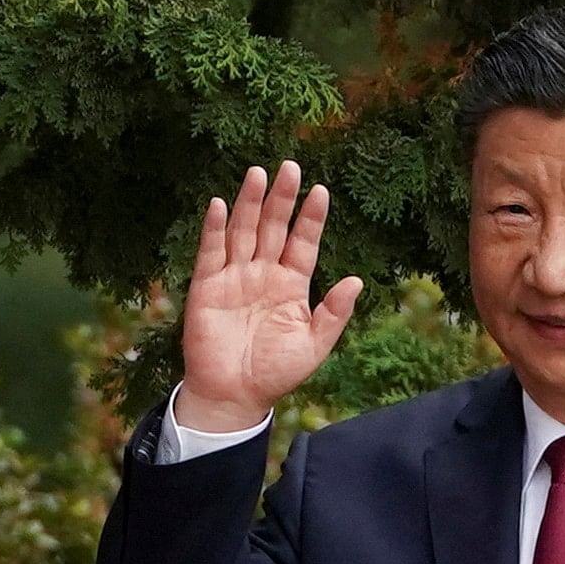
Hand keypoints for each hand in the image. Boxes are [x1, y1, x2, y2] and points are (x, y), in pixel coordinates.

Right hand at [175, 160, 364, 432]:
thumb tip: (357, 280)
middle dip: (282, 199)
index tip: (321, 191)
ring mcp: (235, 277)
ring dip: (250, 203)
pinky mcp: (207, 287)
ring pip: (244, 232)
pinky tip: (221, 205)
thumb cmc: (275, 373)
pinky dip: (215, 229)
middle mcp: (263, 274)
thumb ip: (334, 313)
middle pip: (273, 228)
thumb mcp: (314, 346)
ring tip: (258, 174)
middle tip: (290, 167)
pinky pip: (211, 252)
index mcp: (291, 286)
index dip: (311, 218)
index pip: (303, 243)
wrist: (234, 396)